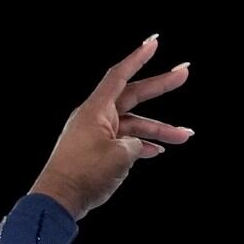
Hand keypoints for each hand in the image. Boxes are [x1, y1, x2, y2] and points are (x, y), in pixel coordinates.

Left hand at [31, 35, 192, 217]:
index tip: (154, 42)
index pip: (120, 75)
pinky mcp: (98, 151)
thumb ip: (135, 144)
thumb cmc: (83, 175)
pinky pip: (125, 141)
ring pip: (134, 125)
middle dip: (160, 87)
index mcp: (96, 110)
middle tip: (184, 74)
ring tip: (185, 136)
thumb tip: (137, 145)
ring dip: (159, 130)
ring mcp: (97, 134)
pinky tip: (159, 150)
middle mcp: (97, 117)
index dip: (138, 58)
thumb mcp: (119, 156)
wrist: (58, 201)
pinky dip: (141, 145)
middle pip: (133, 96)